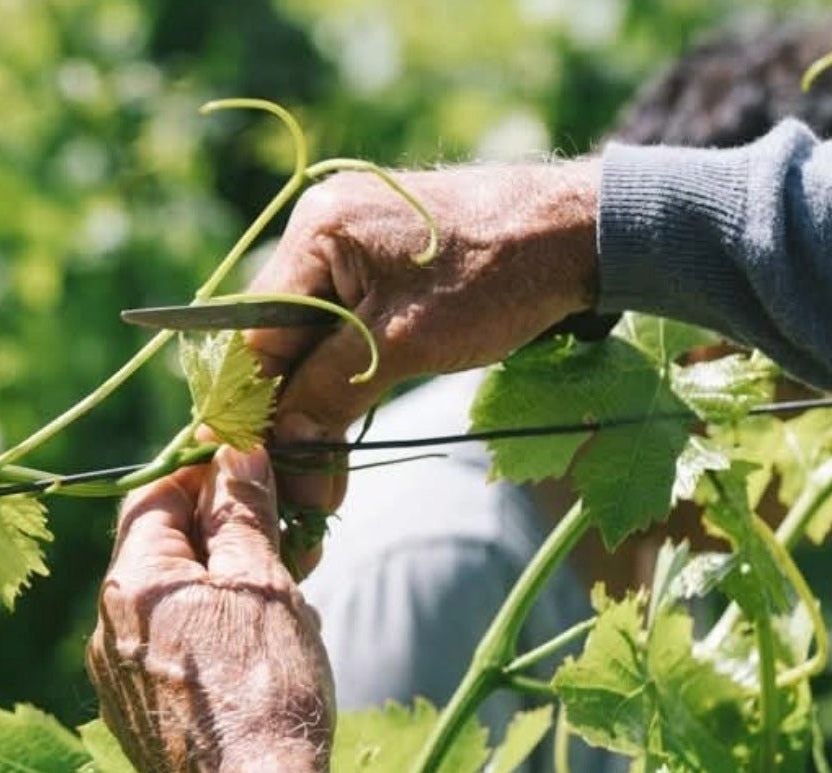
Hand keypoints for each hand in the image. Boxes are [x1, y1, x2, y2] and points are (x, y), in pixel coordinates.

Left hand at [86, 445, 334, 772]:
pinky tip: (254, 664)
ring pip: (170, 607)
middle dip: (223, 540)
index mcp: (132, 584)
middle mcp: (107, 628)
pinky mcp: (136, 722)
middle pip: (162, 552)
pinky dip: (208, 640)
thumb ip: (242, 513)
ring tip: (281, 613)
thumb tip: (235, 453)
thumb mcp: (263, 584)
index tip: (254, 480)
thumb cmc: (266, 689)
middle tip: (283, 550)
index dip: (205, 479)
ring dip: (221, 592)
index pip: (155, 497)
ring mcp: (116, 681)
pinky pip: (168, 656)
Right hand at [247, 159, 600, 557]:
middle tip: (302, 484)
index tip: (253, 464)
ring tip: (325, 475)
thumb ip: (331, 391)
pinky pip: (343, 329)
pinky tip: (343, 428)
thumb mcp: (404, 343)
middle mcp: (323, 229)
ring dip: (319, 405)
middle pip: (281, 339)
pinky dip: (345, 379)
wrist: (578, 234)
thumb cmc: (495, 280)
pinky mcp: (382, 266)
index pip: (257, 333)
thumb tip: (285, 450)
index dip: (256, 403)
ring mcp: (353, 245)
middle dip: (291, 414)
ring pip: (314, 341)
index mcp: (317, 231)